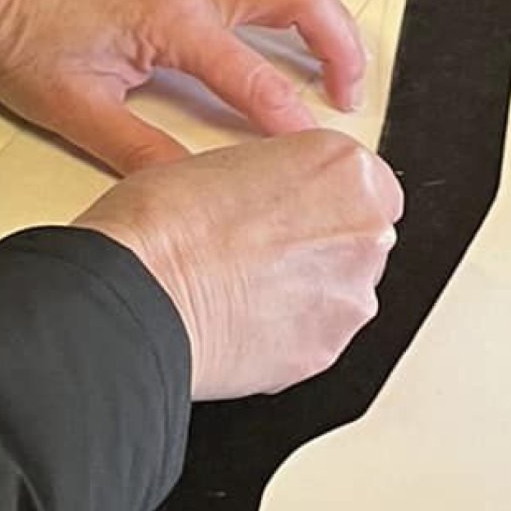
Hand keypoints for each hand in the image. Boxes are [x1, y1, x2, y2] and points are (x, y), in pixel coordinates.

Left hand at [0, 0, 367, 171]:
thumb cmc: (17, 38)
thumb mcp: (76, 111)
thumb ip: (142, 153)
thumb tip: (194, 187)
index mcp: (172, 20)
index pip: (253, 77)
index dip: (287, 120)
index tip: (308, 154)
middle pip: (298, 0)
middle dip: (337, 47)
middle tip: (349, 95)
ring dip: (322, 8)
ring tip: (346, 50)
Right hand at [75, 130, 404, 399]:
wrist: (140, 294)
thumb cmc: (164, 222)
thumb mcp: (225, 161)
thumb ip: (277, 181)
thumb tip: (275, 201)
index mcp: (343, 168)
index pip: (370, 184)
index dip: (328, 198)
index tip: (300, 209)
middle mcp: (363, 229)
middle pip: (362, 238)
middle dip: (322, 246)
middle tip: (264, 251)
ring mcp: (351, 294)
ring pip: (343, 291)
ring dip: (308, 292)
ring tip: (245, 290)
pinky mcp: (329, 349)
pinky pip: (318, 336)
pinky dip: (289, 333)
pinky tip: (244, 322)